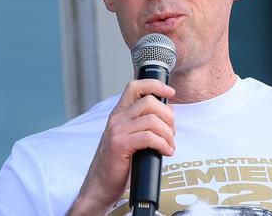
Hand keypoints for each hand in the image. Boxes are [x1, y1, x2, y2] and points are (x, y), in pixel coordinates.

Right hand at [67, 79, 175, 215]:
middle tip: (171, 133)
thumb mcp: (130, 137)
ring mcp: (117, 131)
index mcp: (119, 113)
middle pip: (150, 102)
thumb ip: (142, 124)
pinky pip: (149, 137)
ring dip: (168, 134)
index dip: (155, 85)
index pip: (136, 87)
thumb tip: (168, 117)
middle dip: (168, 116)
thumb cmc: (119, 164)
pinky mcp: (119, 145)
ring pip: (152, 120)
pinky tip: (165, 152)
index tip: (171, 93)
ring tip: (169, 146)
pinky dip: (163, 144)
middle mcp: (117, 118)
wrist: (100, 186)